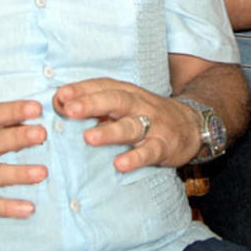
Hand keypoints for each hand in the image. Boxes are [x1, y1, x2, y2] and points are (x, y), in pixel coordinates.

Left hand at [53, 78, 198, 172]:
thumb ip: (95, 105)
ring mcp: (153, 125)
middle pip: (115, 100)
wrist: (192, 124)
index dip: (82, 89)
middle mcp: (139, 104)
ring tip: (88, 137)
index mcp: (126, 92)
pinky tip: (120, 164)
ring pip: (131, 126)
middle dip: (91, 104)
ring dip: (109, 132)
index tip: (60, 95)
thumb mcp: (124, 103)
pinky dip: (136, 157)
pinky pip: (150, 151)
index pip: (103, 86)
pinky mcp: (164, 145)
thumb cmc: (146, 114)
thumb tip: (59, 103)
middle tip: (70, 110)